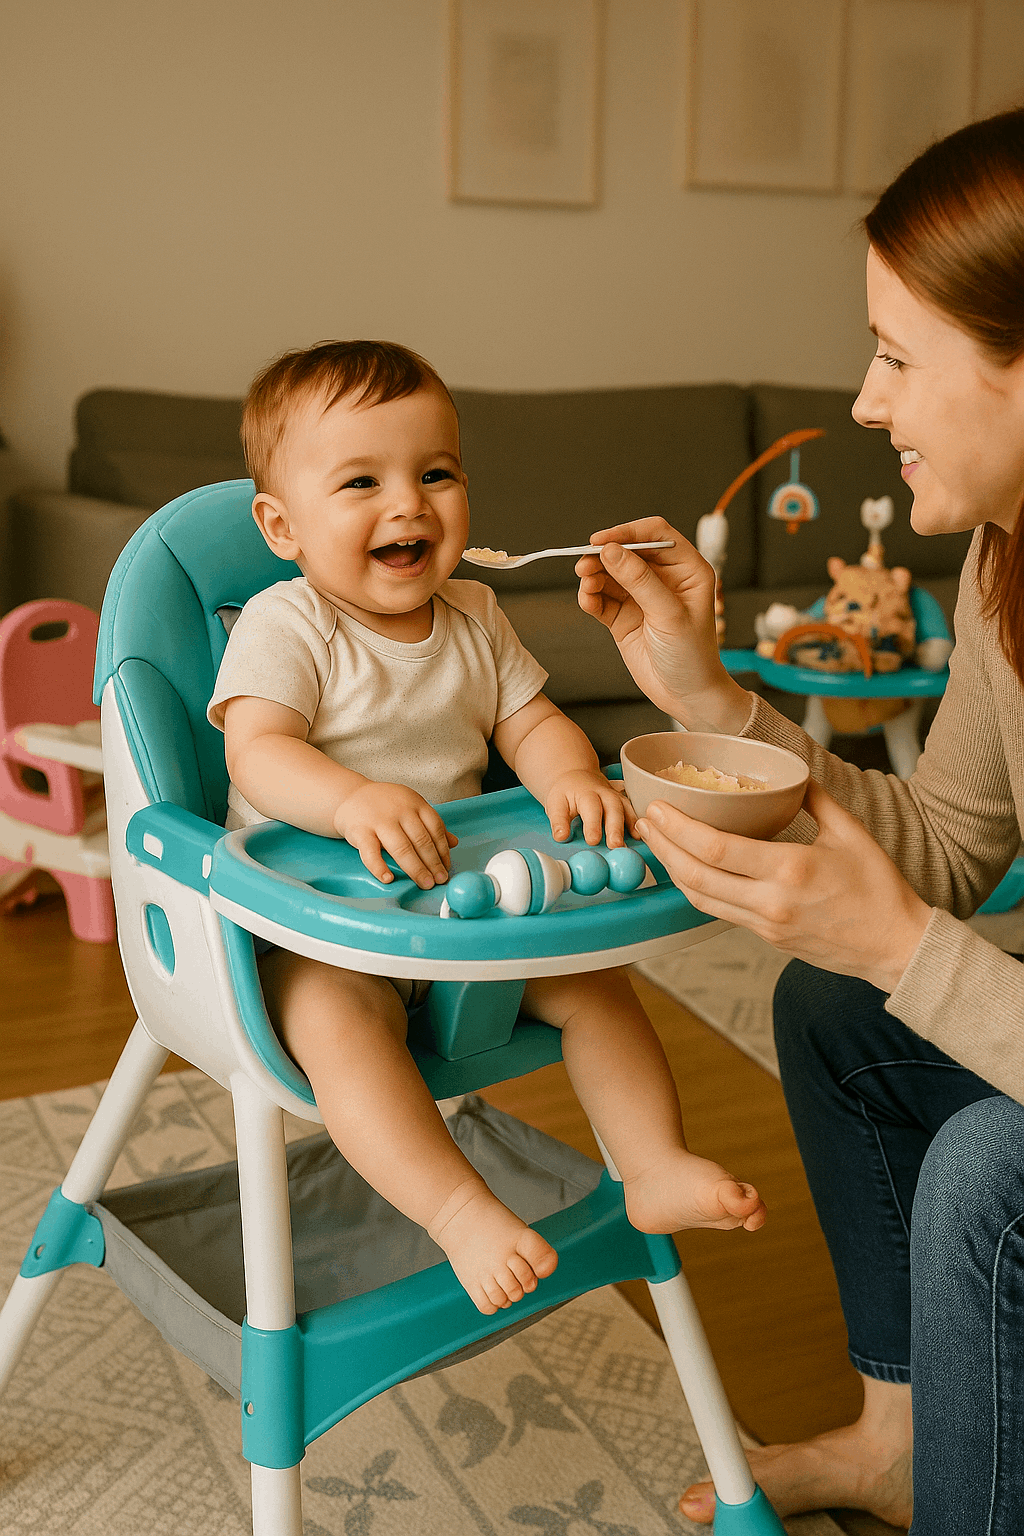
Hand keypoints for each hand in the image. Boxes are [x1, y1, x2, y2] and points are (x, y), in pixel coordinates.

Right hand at [334, 780, 457, 888]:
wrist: (350, 796)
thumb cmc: (384, 805)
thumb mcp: (410, 807)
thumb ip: (430, 825)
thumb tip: (454, 843)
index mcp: (414, 803)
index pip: (435, 828)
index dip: (443, 850)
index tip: (446, 867)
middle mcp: (399, 810)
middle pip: (421, 840)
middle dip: (433, 863)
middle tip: (440, 880)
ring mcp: (379, 820)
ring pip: (401, 848)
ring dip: (416, 869)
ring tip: (424, 883)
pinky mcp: (360, 831)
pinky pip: (370, 852)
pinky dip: (379, 867)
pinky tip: (388, 879)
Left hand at [546, 769, 635, 846]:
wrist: (576, 777)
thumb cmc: (566, 793)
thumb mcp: (556, 804)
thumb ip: (558, 820)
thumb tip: (561, 836)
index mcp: (586, 793)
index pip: (590, 808)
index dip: (592, 824)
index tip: (592, 840)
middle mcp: (604, 793)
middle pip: (613, 807)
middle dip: (615, 827)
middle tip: (615, 845)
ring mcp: (615, 797)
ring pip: (626, 808)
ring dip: (630, 825)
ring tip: (633, 841)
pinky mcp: (622, 803)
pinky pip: (632, 810)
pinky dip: (637, 822)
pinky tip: (640, 836)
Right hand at [575, 516, 749, 732]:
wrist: (686, 696)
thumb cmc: (692, 656)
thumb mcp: (669, 615)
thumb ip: (639, 581)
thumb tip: (611, 550)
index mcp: (687, 569)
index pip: (655, 534)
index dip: (627, 532)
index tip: (602, 541)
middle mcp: (663, 578)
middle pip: (627, 551)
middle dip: (604, 556)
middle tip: (584, 564)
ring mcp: (641, 597)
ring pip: (610, 573)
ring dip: (593, 576)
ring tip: (586, 586)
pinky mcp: (624, 616)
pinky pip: (602, 598)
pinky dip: (591, 597)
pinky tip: (588, 602)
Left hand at [635, 779, 931, 993]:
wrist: (895, 946)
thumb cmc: (880, 889)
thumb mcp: (851, 833)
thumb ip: (815, 799)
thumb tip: (790, 773)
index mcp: (790, 869)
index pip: (715, 848)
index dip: (677, 828)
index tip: (657, 808)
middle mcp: (770, 901)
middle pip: (694, 875)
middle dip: (661, 847)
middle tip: (643, 821)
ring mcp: (765, 924)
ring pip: (699, 898)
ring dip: (671, 870)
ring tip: (655, 842)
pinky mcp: (765, 938)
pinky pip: (718, 911)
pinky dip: (695, 888)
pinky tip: (686, 868)